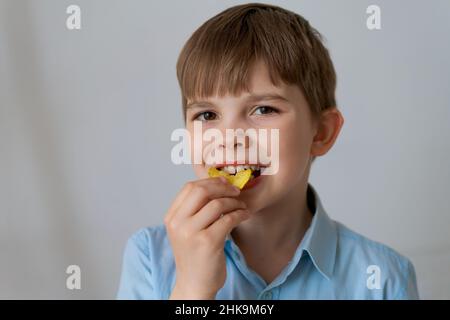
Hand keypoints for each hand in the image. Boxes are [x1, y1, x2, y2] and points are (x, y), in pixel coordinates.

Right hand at [165, 177, 249, 298]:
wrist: (194, 284)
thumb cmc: (195, 255)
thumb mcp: (186, 230)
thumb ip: (194, 210)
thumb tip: (217, 184)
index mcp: (171, 218)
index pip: (189, 187)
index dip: (210, 181)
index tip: (224, 183)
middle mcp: (178, 224)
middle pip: (201, 191)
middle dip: (222, 187)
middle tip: (236, 191)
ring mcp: (191, 233)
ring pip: (217, 204)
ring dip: (234, 202)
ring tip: (242, 207)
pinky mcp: (208, 242)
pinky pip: (228, 219)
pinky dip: (240, 214)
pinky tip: (245, 215)